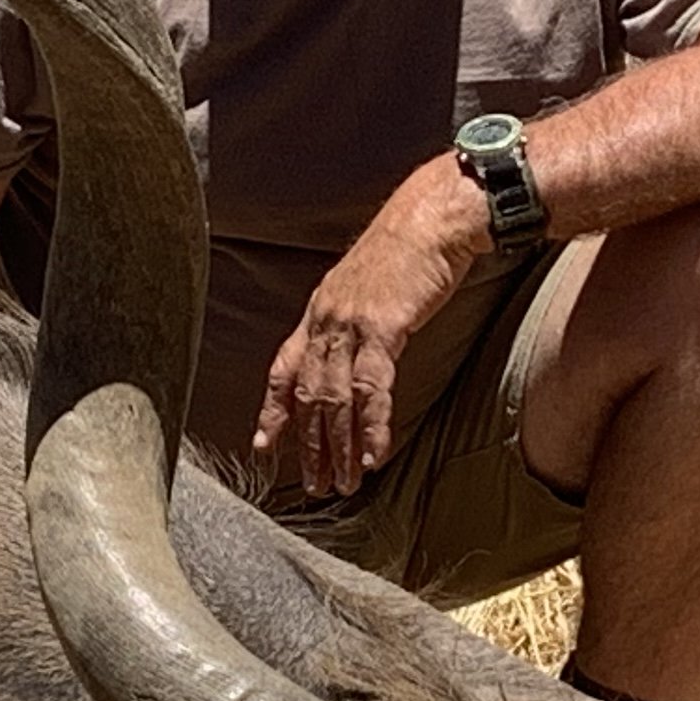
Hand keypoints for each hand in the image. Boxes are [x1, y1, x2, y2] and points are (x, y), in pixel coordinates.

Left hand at [255, 159, 493, 495]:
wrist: (435, 216)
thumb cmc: (410, 246)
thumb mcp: (369, 282)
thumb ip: (356, 316)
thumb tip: (359, 345)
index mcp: (319, 310)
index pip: (284, 369)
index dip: (273, 410)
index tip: (264, 445)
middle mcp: (325, 319)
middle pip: (309, 395)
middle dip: (309, 445)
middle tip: (316, 485)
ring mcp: (350, 324)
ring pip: (335, 399)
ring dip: (338, 448)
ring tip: (343, 484)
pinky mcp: (383, 328)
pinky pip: (372, 390)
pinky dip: (370, 428)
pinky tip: (373, 456)